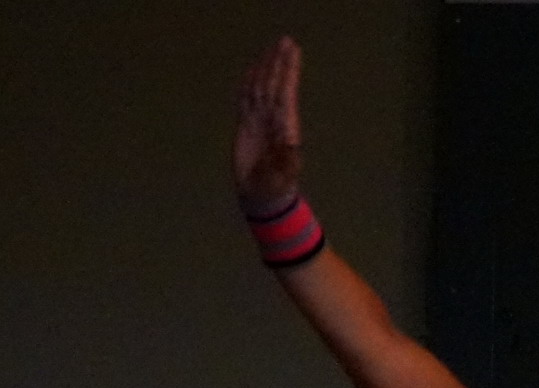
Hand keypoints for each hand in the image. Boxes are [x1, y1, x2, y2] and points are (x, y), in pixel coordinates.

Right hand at [234, 37, 302, 211]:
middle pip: (275, 84)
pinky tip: (252, 71)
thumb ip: (287, 159)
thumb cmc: (275, 188)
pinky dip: (248, 84)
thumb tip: (293, 143)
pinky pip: (246, 99)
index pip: (286, 93)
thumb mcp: (283, 176)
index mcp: (284, 127)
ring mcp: (259, 121)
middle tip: (285, 40)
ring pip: (262, 88)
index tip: (292, 53)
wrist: (261, 196)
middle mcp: (273, 120)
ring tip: (271, 48)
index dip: (288, 73)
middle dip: (279, 63)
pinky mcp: (246, 126)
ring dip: (266, 68)